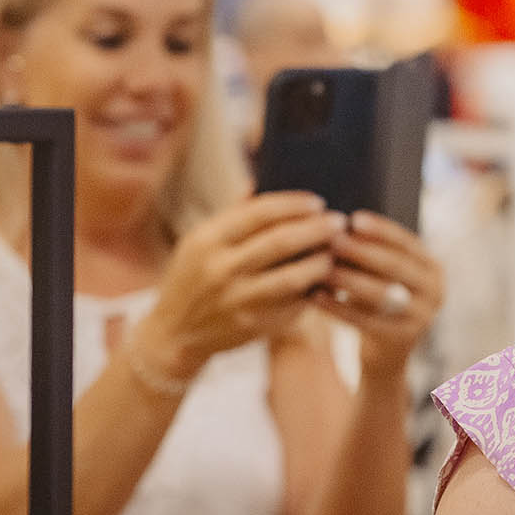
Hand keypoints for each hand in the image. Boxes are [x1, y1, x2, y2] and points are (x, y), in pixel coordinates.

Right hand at [134, 193, 344, 382]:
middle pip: (281, 242)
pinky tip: (325, 281)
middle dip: (317, 229)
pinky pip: (293, 305)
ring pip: (293, 277)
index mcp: (207, 240)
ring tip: (334, 252)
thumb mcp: (199, 241)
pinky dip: (313, 291)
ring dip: (321, 262)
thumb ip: (232, 214)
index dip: (294, 205)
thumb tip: (261, 182)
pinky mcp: (252, 326)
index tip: (318, 202)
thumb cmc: (194, 277)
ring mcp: (237, 301)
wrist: (174, 333)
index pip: (259, 212)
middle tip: (340, 222)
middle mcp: (220, 269)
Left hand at [312, 211, 442, 383]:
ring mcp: (422, 317)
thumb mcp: (384, 274)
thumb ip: (370, 253)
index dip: (380, 229)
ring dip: (349, 279)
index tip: (353, 218)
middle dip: (362, 251)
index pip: (406, 242)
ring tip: (322, 268)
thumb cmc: (378, 299)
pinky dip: (338, 307)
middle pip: (395, 265)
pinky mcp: (401, 339)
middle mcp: (435, 290)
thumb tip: (340, 225)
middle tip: (333, 240)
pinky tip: (316, 297)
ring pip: (381, 293)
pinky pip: (365, 320)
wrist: (386, 352)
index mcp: (432, 267)